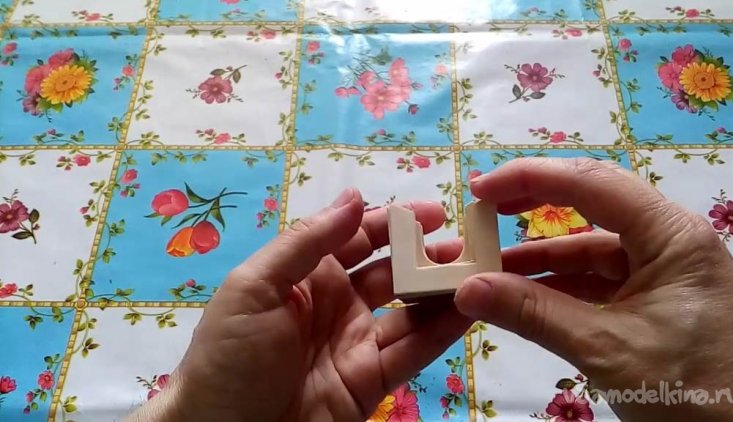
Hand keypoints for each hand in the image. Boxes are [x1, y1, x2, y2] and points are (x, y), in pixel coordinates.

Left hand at [126, 188, 471, 420]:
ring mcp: (356, 343)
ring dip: (441, 290)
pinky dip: (442, 330)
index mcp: (306, 275)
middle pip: (390, 271)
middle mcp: (336, 304)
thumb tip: (356, 196)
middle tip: (465, 245)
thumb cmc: (230, 355)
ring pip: (409, 310)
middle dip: (425, 255)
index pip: (355, 239)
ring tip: (478, 272)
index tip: (433, 213)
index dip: (392, 223)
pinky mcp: (372, 381)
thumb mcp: (255, 287)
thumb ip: (307, 241)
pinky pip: (413, 351)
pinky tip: (468, 309)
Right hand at [453, 158, 732, 420]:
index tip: (479, 190)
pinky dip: (557, 288)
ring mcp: (663, 272)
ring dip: (539, 258)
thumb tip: (466, 289)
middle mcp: (668, 241)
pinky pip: (597, 282)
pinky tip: (520, 296)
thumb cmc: (694, 391)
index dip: (529, 178)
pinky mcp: (655, 302)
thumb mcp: (607, 349)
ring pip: (589, 249)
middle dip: (532, 207)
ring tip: (488, 266)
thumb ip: (534, 314)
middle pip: (590, 206)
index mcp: (671, 235)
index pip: (590, 184)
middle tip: (481, 213)